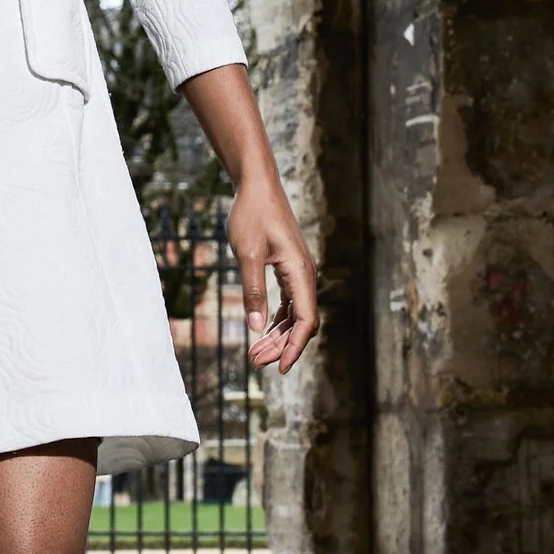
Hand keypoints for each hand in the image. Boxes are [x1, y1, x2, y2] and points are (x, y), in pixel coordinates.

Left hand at [230, 176, 318, 372]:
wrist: (257, 185)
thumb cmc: (252, 214)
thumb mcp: (247, 254)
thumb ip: (253, 291)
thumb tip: (256, 328)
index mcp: (300, 272)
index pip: (306, 321)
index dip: (295, 347)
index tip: (279, 368)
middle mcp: (305, 275)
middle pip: (301, 323)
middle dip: (281, 346)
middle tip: (255, 363)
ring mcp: (298, 272)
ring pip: (295, 315)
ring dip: (278, 336)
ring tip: (255, 354)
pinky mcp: (289, 269)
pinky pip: (289, 303)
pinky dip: (277, 320)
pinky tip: (262, 331)